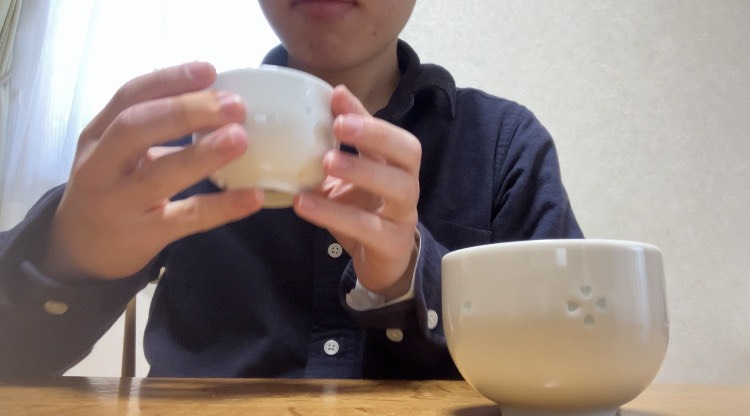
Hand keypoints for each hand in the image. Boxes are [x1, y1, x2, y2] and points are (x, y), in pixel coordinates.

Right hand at [45, 62, 263, 279]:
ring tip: (240, 139)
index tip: (210, 70)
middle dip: (186, 111)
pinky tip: (252, 197)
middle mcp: (100, 166)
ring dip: (202, 154)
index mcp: (97, 135)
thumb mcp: (116, 151)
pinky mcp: (144, 235)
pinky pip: (187, 219)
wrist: (82, 249)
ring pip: (158, 175)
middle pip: (136, 127)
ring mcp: (119, 203)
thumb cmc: (112, 188)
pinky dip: (221, 207)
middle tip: (234, 106)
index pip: (129, 96)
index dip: (170, 79)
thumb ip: (153, 127)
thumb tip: (217, 100)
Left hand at [293, 86, 420, 299]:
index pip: (390, 132)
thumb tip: (318, 106)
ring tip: (325, 162)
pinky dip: (335, 214)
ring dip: (361, 171)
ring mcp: (405, 215)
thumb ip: (338, 148)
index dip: (366, 115)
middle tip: (338, 126)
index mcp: (397, 165)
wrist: (380, 264)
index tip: (336, 97)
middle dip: (375, 135)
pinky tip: (305, 203)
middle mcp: (408, 185)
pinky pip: (369, 227)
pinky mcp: (393, 244)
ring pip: (397, 187)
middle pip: (408, 152)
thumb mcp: (348, 179)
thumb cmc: (363, 214)